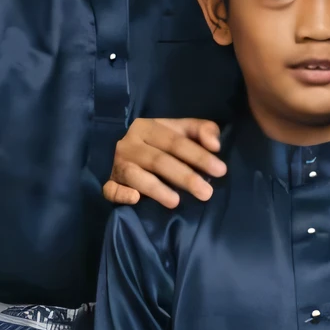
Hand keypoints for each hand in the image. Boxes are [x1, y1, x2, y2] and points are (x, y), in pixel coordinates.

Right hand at [103, 117, 226, 206]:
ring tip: (176, 202)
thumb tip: (215, 145)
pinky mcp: (108, 182)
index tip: (221, 170)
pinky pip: (111, 189)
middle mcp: (130, 144)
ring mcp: (117, 163)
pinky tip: (136, 199)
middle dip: (184, 177)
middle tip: (206, 193)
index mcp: (148, 127)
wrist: (124, 148)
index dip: (199, 156)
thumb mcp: (180, 130)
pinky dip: (122, 194)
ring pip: (135, 175)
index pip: (176, 141)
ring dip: (155, 188)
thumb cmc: (160, 142)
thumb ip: (202, 131)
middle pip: (159, 160)